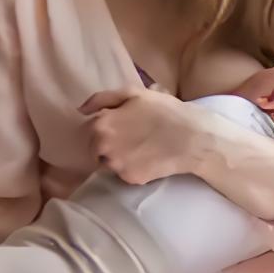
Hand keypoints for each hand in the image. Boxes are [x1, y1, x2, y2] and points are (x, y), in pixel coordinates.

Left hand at [78, 86, 214, 184]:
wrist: (192, 138)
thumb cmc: (164, 111)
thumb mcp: (134, 93)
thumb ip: (102, 99)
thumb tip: (81, 110)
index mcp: (101, 124)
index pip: (88, 131)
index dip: (104, 128)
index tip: (120, 127)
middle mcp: (103, 147)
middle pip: (95, 149)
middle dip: (109, 144)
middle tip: (132, 138)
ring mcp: (116, 165)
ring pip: (108, 163)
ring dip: (119, 157)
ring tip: (141, 148)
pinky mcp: (130, 179)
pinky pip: (124, 174)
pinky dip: (132, 168)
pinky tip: (147, 159)